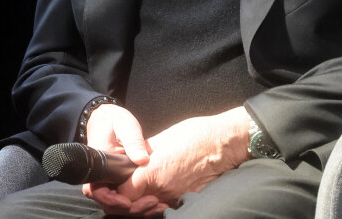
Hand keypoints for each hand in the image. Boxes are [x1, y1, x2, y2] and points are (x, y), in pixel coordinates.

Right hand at [82, 104, 168, 215]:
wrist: (108, 118)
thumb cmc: (114, 120)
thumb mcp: (125, 125)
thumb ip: (133, 141)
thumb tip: (142, 159)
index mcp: (99, 163)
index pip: (96, 190)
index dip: (110, 200)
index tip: (127, 202)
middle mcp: (101, 175)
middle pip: (108, 202)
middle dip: (128, 208)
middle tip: (151, 204)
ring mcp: (108, 179)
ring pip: (117, 203)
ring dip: (135, 208)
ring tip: (156, 205)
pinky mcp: (118, 181)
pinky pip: (124, 197)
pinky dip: (138, 202)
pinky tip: (154, 201)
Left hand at [118, 106, 248, 206]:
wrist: (224, 143)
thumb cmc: (195, 135)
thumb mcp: (163, 137)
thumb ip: (145, 150)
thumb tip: (134, 156)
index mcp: (153, 172)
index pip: (124, 192)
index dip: (117, 188)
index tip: (118, 180)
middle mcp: (163, 190)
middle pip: (135, 204)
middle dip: (128, 198)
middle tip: (127, 186)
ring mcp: (176, 197)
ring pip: (151, 206)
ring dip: (144, 201)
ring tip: (144, 188)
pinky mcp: (187, 199)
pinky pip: (167, 205)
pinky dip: (160, 201)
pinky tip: (161, 190)